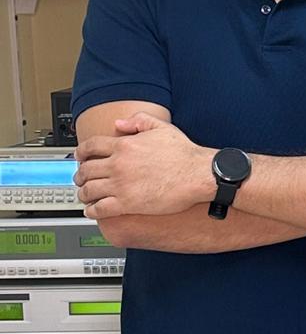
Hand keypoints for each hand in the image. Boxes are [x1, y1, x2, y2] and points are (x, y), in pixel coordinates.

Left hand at [75, 114, 213, 217]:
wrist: (198, 174)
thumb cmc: (184, 154)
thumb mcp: (161, 127)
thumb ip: (138, 121)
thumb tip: (118, 124)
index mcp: (123, 145)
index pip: (90, 147)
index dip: (81, 153)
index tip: (80, 157)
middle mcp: (118, 164)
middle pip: (86, 170)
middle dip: (79, 175)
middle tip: (80, 179)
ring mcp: (121, 185)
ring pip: (89, 190)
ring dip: (83, 193)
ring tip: (84, 196)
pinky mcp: (127, 203)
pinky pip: (101, 208)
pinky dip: (92, 210)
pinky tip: (91, 211)